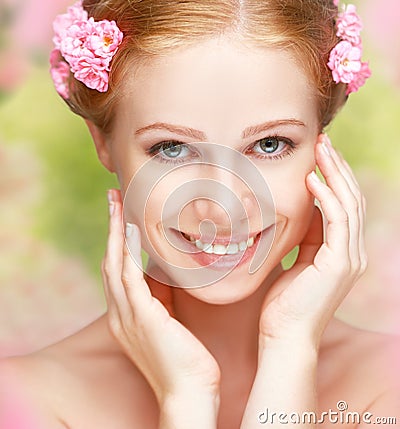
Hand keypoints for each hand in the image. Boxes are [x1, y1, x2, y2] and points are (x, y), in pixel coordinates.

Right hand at [102, 189, 219, 405]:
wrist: (189, 392)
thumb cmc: (184, 358)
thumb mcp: (168, 321)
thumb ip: (161, 297)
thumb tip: (162, 272)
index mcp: (126, 315)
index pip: (116, 270)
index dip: (115, 241)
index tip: (120, 214)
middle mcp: (120, 314)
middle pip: (109, 261)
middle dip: (110, 228)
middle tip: (112, 199)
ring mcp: (128, 316)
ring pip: (114, 264)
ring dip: (114, 232)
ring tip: (116, 204)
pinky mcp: (142, 318)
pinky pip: (130, 279)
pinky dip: (127, 253)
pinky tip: (130, 230)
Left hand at [259, 134, 366, 349]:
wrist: (284, 335)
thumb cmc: (284, 302)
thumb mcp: (297, 260)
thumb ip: (306, 236)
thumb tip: (304, 209)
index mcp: (342, 251)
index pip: (344, 205)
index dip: (334, 177)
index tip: (319, 154)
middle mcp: (352, 252)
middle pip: (351, 198)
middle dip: (338, 167)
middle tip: (324, 141)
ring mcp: (350, 258)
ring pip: (349, 204)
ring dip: (335, 174)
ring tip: (322, 149)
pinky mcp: (341, 264)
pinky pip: (338, 221)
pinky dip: (326, 198)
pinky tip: (313, 180)